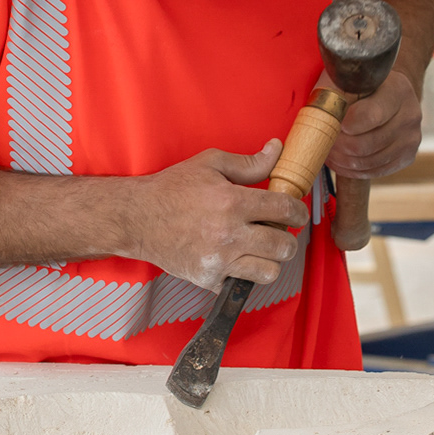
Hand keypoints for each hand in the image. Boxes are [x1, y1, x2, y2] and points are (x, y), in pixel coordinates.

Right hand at [123, 141, 308, 289]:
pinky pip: (242, 284)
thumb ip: (248, 163)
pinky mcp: (207, 278)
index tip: (294, 212)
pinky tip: (235, 261)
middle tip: (275, 232)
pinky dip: (243, 275)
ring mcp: (218, 259)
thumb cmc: (170, 189)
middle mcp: (228, 233)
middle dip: (286, 238)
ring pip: (270, 271)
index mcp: (232, 202)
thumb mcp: (208, 165)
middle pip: (284, 246)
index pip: (286, 210)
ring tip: (258, 250)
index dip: (298, 211)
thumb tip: (277, 150)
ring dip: (269, 260)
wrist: (135, 218)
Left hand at [325, 68, 421, 178]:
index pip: (369, 116)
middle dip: (336, 146)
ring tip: (327, 150)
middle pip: (364, 145)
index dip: (343, 125)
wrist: (387, 96)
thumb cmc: (360, 88)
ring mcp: (411, 138)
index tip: (329, 124)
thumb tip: (314, 112)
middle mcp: (410, 115)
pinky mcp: (407, 157)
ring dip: (340, 160)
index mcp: (397, 90)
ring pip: (367, 162)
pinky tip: (338, 160)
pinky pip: (373, 171)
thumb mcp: (348, 80)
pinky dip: (351, 169)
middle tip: (321, 141)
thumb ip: (334, 91)